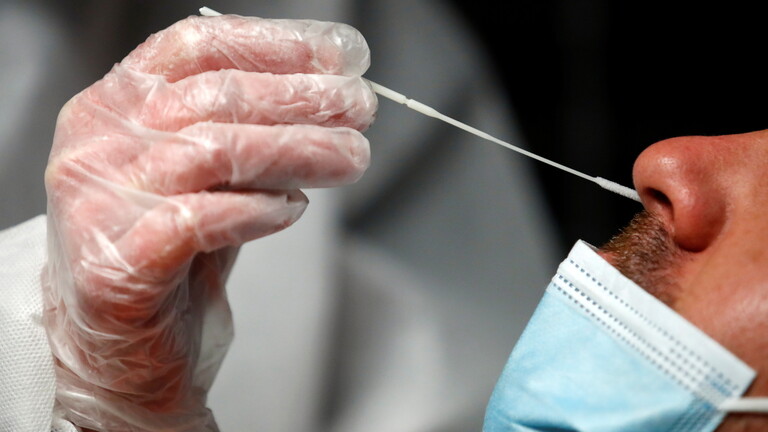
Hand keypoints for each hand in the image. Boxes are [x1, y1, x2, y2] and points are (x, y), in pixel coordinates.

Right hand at [42, 14, 374, 430]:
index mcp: (114, 107)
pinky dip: (258, 209)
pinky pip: (200, 218)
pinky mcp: (115, 267)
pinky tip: (292, 210)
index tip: (339, 54)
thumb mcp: (207, 181)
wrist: (117, 360)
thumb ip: (249, 135)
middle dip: (305, 98)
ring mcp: (98, 205)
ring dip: (299, 150)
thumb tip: (328, 96)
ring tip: (350, 158)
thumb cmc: (168, 265)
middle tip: (361, 107)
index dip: (276, 44)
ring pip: (216, 150)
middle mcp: (97, 145)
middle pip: (217, 96)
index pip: (197, 47)